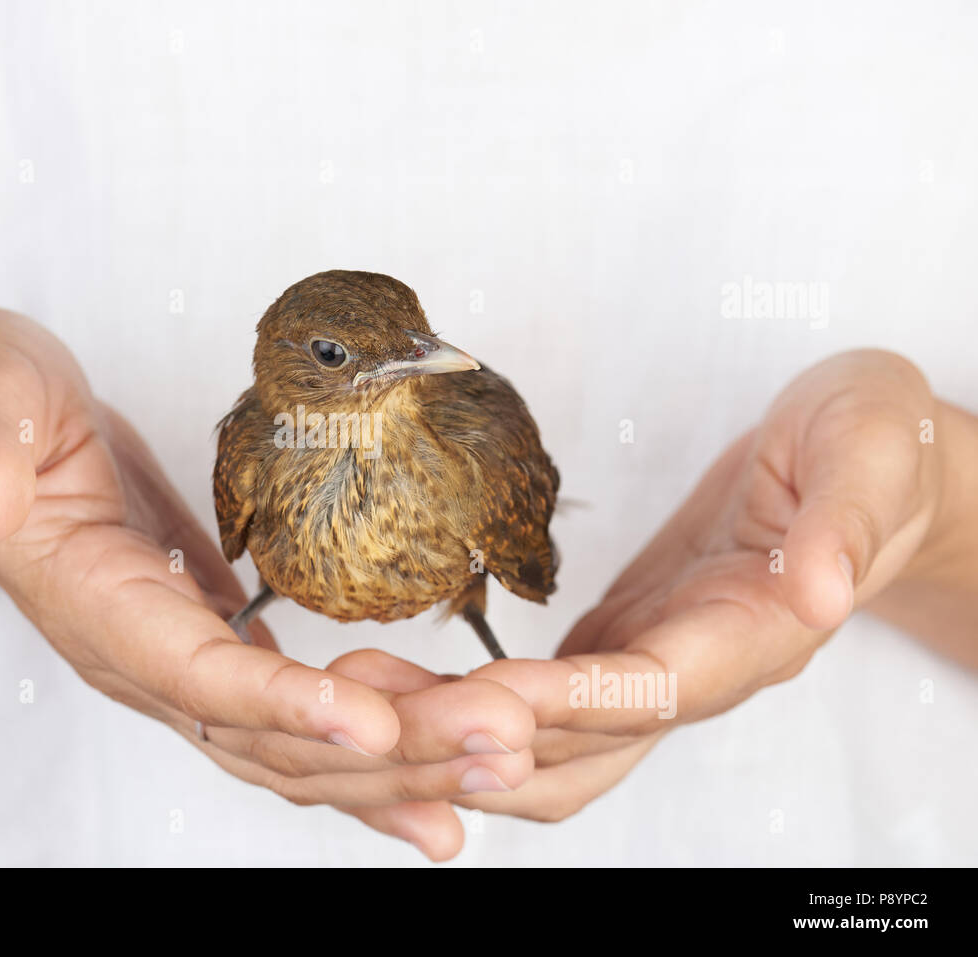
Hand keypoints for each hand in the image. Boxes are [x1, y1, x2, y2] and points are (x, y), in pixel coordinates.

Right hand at [0, 309, 537, 859]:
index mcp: (90, 603)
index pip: (191, 674)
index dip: (279, 703)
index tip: (372, 724)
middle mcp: (140, 662)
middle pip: (268, 737)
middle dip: (387, 750)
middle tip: (502, 743)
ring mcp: (179, 670)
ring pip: (294, 749)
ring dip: (400, 765)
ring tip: (501, 763)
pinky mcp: (215, 658)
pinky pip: (298, 726)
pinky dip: (371, 758)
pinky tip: (442, 779)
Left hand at [366, 349, 944, 835]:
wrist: (865, 462)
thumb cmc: (873, 447)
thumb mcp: (873, 451)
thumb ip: (847, 520)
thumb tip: (824, 593)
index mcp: (757, 633)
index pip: (657, 689)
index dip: (575, 704)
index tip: (493, 701)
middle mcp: (697, 674)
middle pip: (580, 744)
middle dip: (478, 740)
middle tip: (380, 712)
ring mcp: (650, 670)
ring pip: (546, 745)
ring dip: (456, 737)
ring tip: (362, 697)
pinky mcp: (616, 650)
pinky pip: (535, 706)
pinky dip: (467, 709)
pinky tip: (400, 684)